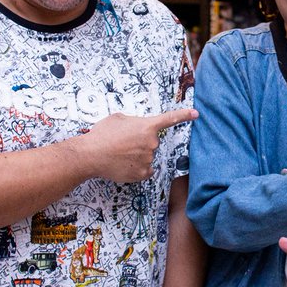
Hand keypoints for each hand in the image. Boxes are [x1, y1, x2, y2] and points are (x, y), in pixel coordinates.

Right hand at [82, 108, 196, 182]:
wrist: (90, 155)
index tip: (196, 114)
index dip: (184, 115)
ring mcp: (148, 159)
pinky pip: (145, 169)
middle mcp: (151, 143)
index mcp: (147, 126)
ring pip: (147, 156)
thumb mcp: (117, 118)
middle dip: (140, 142)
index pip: (170, 119)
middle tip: (122, 142)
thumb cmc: (101, 134)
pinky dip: (136, 168)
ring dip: (136, 155)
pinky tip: (124, 164)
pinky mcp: (142, 173)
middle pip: (152, 142)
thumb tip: (136, 128)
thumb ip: (133, 122)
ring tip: (118, 153)